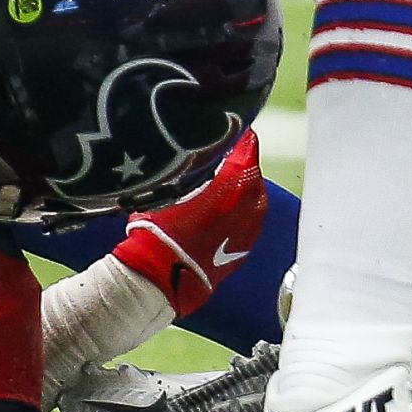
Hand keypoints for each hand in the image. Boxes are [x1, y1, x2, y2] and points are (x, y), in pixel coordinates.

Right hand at [111, 131, 267, 317]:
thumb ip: (184, 171)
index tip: (235, 132)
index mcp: (234, 184)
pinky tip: (224, 214)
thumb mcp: (165, 189)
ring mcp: (250, 229)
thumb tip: (185, 157)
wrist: (160, 279)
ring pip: (254, 200)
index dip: (240, 140)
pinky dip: (240, 213)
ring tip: (224, 187)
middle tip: (226, 159)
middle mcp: (249, 205)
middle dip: (241, 166)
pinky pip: (249, 222)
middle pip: (252, 175)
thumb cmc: (157, 232)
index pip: (245, 150)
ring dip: (243, 191)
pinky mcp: (245, 249)